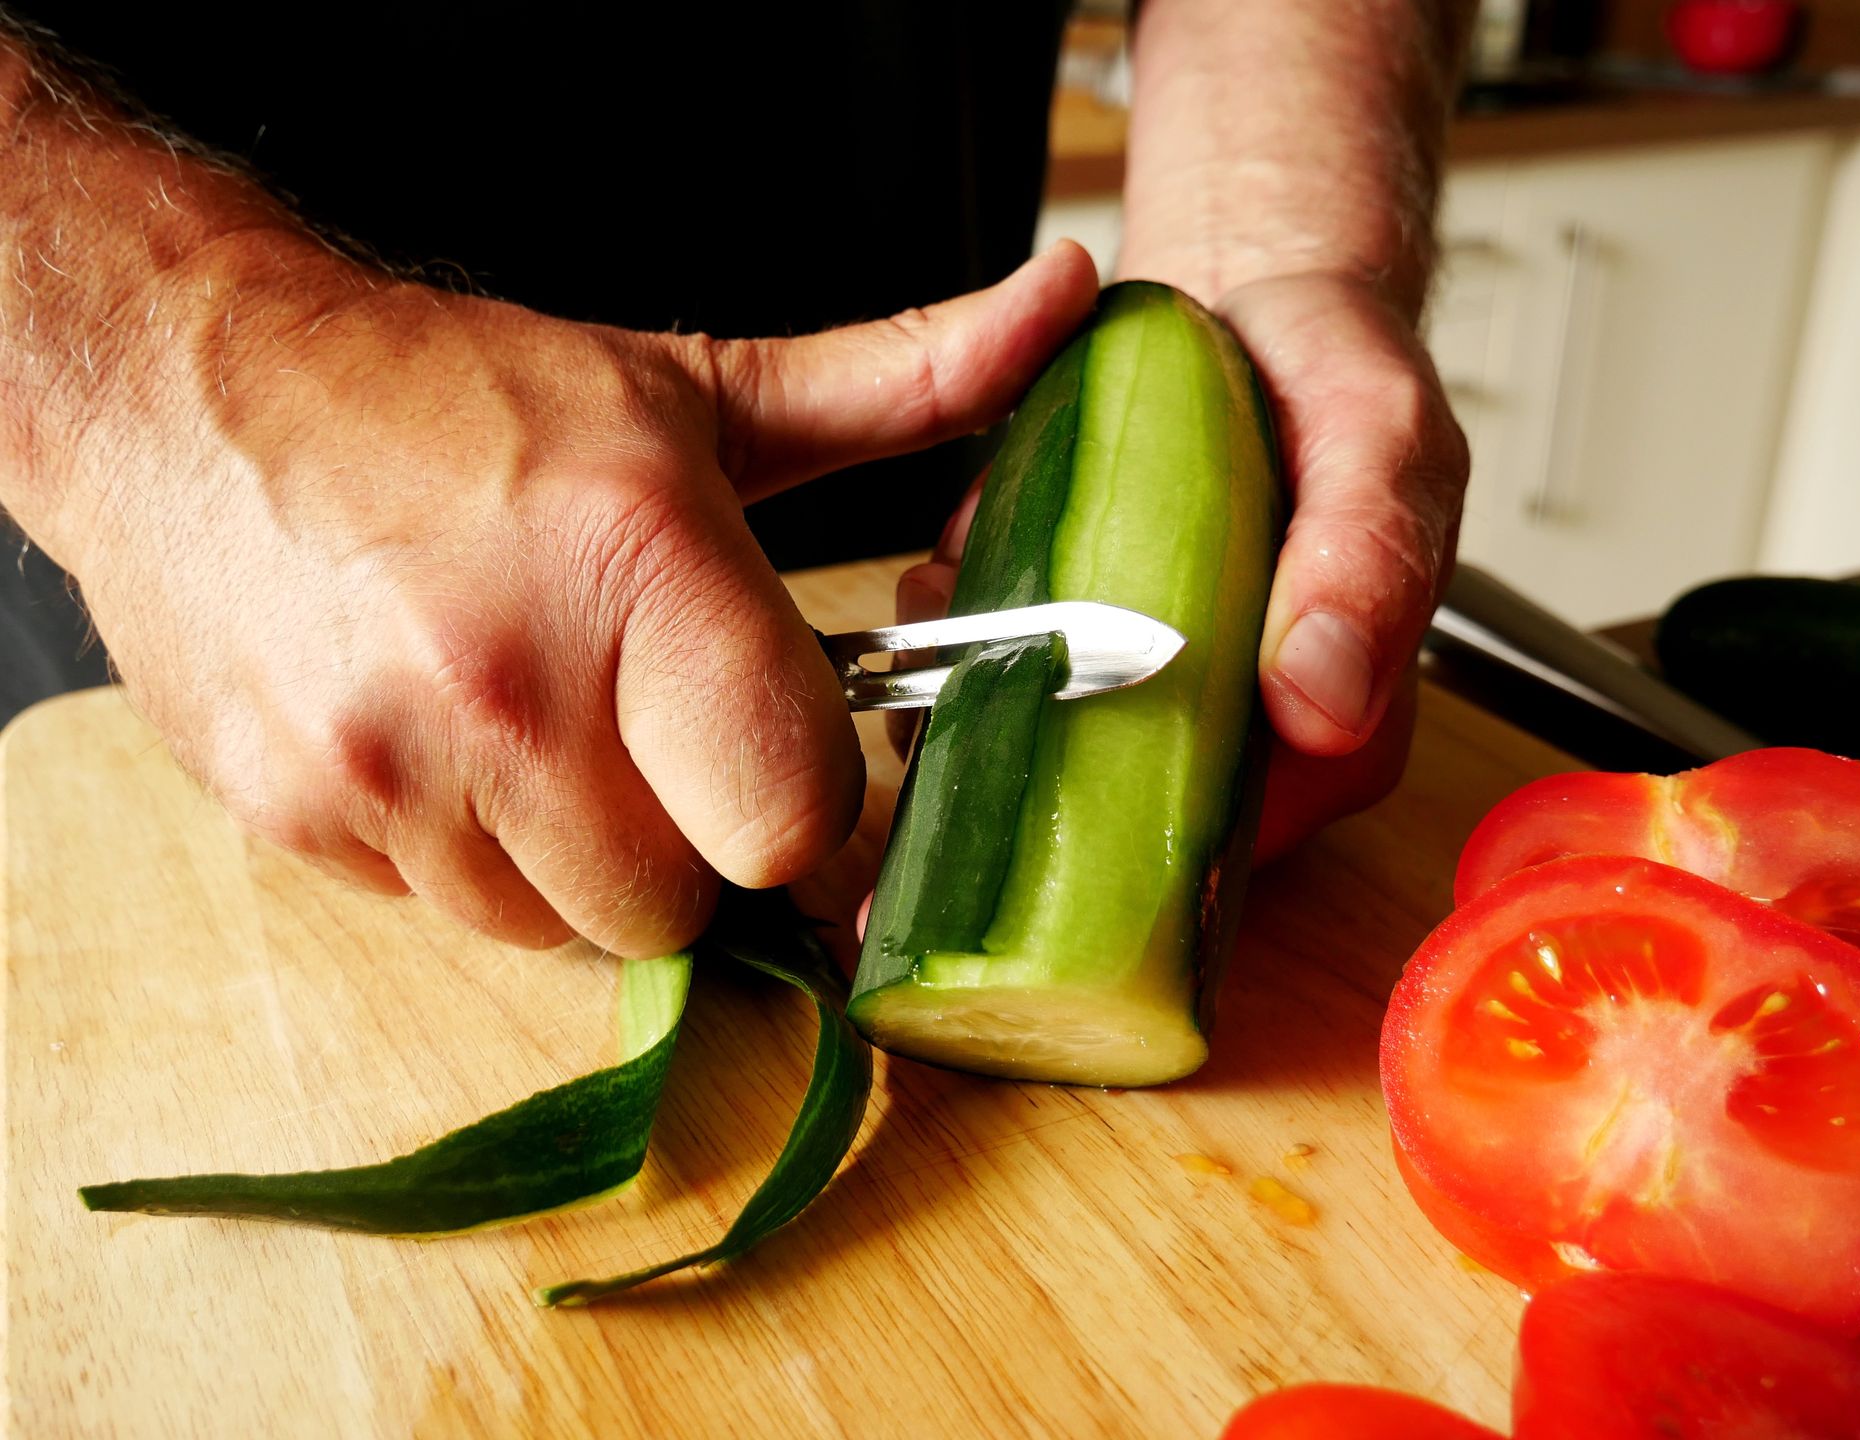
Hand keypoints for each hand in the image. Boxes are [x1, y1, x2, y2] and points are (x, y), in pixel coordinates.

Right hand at [59, 240, 1098, 952]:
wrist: (193, 391)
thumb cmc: (466, 398)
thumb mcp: (698, 393)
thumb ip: (902, 382)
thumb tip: (1071, 302)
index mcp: (641, 564)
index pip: (792, 814)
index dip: (808, 805)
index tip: (786, 765)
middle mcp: (514, 683)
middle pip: (685, 900)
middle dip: (695, 841)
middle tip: (653, 736)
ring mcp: (392, 768)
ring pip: (570, 928)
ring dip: (584, 859)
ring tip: (541, 727)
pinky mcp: (303, 822)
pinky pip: (453, 915)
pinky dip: (478, 860)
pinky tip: (449, 746)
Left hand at [894, 272, 1465, 858]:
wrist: (1253, 297)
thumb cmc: (1333, 369)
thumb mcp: (1377, 437)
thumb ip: (1366, 559)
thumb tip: (1324, 702)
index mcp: (1329, 730)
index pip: (1223, 848)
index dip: (1119, 847)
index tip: (1031, 779)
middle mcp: (1234, 736)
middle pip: (1111, 823)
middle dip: (1014, 767)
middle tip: (947, 687)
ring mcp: (1150, 696)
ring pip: (1041, 759)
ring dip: (966, 702)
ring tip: (939, 607)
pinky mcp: (1083, 647)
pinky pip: (1004, 680)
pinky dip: (956, 637)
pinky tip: (941, 580)